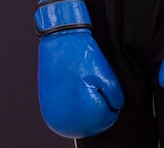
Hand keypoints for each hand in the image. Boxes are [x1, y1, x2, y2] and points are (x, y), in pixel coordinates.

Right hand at [35, 0, 123, 137]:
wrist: (59, 40)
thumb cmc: (81, 55)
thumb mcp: (105, 74)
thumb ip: (115, 95)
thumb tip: (116, 107)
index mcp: (82, 111)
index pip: (106, 120)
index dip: (111, 104)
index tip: (107, 89)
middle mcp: (63, 118)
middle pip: (92, 123)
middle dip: (98, 107)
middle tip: (97, 87)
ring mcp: (53, 114)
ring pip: (78, 120)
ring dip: (86, 109)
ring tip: (86, 87)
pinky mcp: (47, 108)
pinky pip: (66, 115)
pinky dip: (74, 108)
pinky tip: (76, 92)